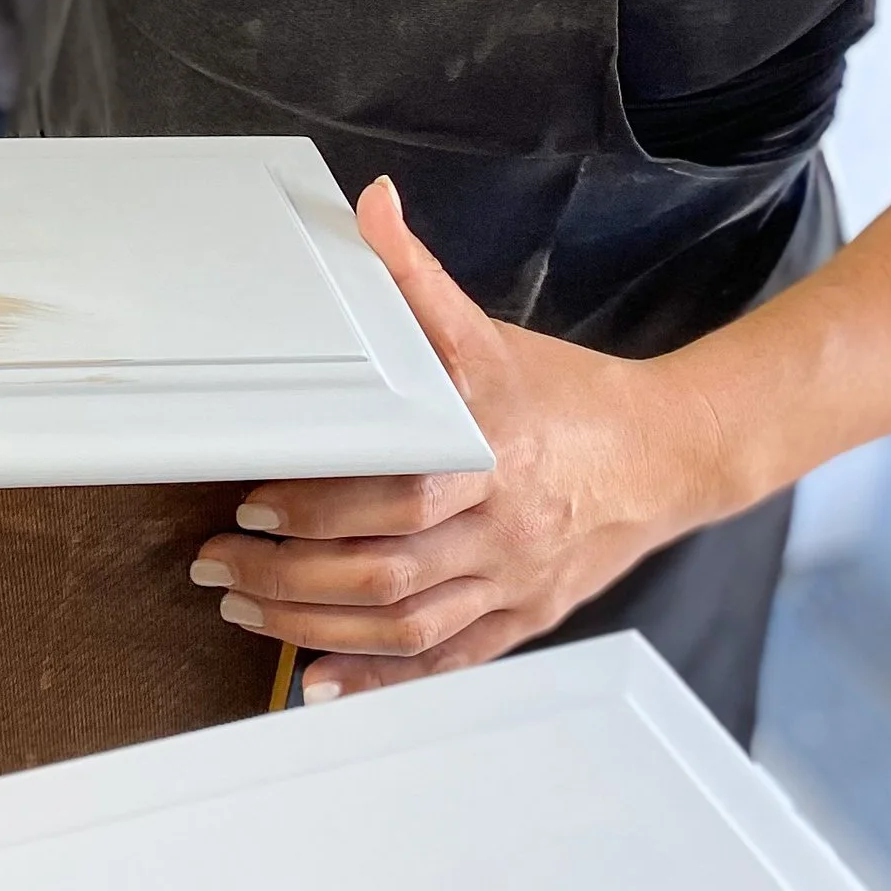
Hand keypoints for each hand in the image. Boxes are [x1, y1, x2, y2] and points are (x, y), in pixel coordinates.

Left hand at [192, 177, 720, 700]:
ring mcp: (514, 581)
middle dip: (290, 575)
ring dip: (313, 627)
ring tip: (247, 609)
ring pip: (405, 627)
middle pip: (387, 572)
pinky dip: (377, 682)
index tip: (251, 501)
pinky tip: (318, 684)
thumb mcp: (489, 334)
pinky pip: (444, 664)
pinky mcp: (523, 620)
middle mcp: (503, 526)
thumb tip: (370, 206)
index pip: (395, 495)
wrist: (669, 455)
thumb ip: (417, 279)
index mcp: (491, 453)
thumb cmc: (567, 395)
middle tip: (221, 563)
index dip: (318, 508)